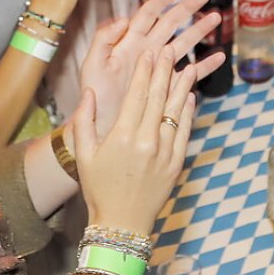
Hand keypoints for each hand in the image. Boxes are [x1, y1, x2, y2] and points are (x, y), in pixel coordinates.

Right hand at [71, 48, 196, 235]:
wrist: (122, 223)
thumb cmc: (99, 188)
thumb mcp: (84, 155)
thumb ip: (84, 121)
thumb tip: (89, 92)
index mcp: (122, 136)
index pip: (137, 94)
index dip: (144, 71)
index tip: (149, 53)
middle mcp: (147, 141)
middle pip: (158, 97)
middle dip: (163, 71)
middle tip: (168, 51)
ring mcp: (165, 152)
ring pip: (176, 111)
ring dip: (182, 87)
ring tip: (188, 66)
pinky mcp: (177, 163)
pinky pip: (185, 131)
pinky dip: (188, 112)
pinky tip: (190, 97)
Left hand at [79, 0, 221, 138]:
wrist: (100, 125)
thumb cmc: (94, 96)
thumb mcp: (92, 65)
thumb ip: (104, 39)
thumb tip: (124, 19)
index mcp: (128, 42)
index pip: (148, 14)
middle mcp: (146, 51)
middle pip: (170, 23)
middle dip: (187, 8)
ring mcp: (159, 67)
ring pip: (183, 43)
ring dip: (200, 30)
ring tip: (216, 18)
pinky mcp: (167, 86)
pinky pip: (190, 73)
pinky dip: (205, 65)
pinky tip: (220, 57)